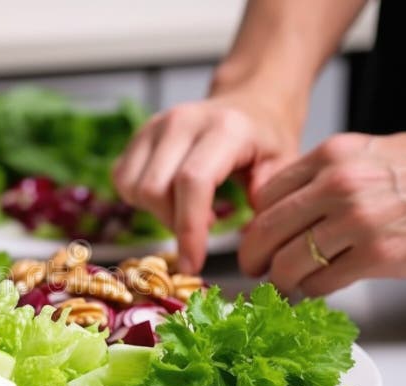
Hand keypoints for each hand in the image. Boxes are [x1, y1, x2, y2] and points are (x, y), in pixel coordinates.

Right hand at [112, 94, 298, 273]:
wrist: (249, 100)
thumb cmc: (267, 139)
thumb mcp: (284, 167)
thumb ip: (268, 202)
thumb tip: (253, 243)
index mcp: (225, 129)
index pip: (192, 183)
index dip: (189, 230)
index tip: (193, 264)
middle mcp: (183, 122)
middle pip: (154, 189)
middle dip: (172, 224)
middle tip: (200, 230)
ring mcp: (156, 125)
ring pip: (133, 186)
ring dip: (154, 212)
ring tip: (185, 210)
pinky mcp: (138, 134)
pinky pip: (121, 178)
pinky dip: (138, 199)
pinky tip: (167, 198)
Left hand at [239, 132, 405, 295]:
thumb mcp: (370, 154)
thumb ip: (325, 174)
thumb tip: (279, 206)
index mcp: (333, 155)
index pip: (267, 194)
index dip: (254, 222)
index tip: (254, 237)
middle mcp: (339, 184)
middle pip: (266, 230)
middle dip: (252, 257)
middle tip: (253, 269)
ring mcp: (358, 220)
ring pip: (288, 262)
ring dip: (281, 280)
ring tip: (284, 284)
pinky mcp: (378, 256)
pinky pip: (321, 282)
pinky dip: (312, 290)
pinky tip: (317, 287)